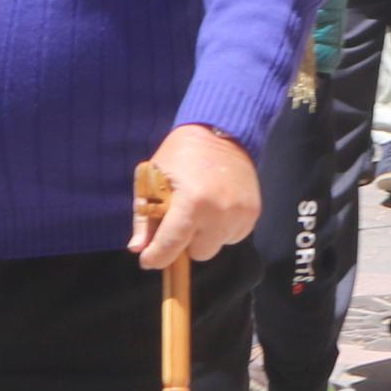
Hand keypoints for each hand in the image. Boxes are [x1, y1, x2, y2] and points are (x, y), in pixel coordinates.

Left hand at [131, 124, 256, 266]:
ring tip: (201, 208)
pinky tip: (217, 206)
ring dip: (205, 235)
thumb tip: (137, 249)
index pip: (171, 246)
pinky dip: (222, 228)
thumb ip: (144, 217)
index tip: (148, 260)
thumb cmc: (180, 155)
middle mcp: (220, 211)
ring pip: (216, 246)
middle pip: (198, 254)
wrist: (221, 131)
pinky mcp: (253, 213)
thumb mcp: (152, 179)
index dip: (156, 257)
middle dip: (186, 242)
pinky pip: (232, 236)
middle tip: (181, 218)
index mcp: (192, 202)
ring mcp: (240, 213)